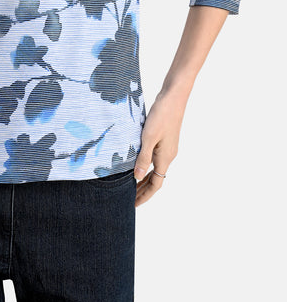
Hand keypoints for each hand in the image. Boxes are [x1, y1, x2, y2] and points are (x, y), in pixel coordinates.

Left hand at [134, 91, 185, 206]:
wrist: (173, 96)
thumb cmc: (161, 115)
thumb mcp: (148, 137)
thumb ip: (143, 158)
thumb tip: (137, 178)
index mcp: (165, 158)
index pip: (155, 184)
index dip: (144, 195)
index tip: (133, 205)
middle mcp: (168, 155)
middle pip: (155, 179)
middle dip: (143, 190)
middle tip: (129, 198)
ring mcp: (167, 147)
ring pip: (155, 168)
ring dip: (144, 177)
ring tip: (130, 184)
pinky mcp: (164, 138)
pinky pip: (154, 158)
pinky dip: (146, 165)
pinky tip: (136, 162)